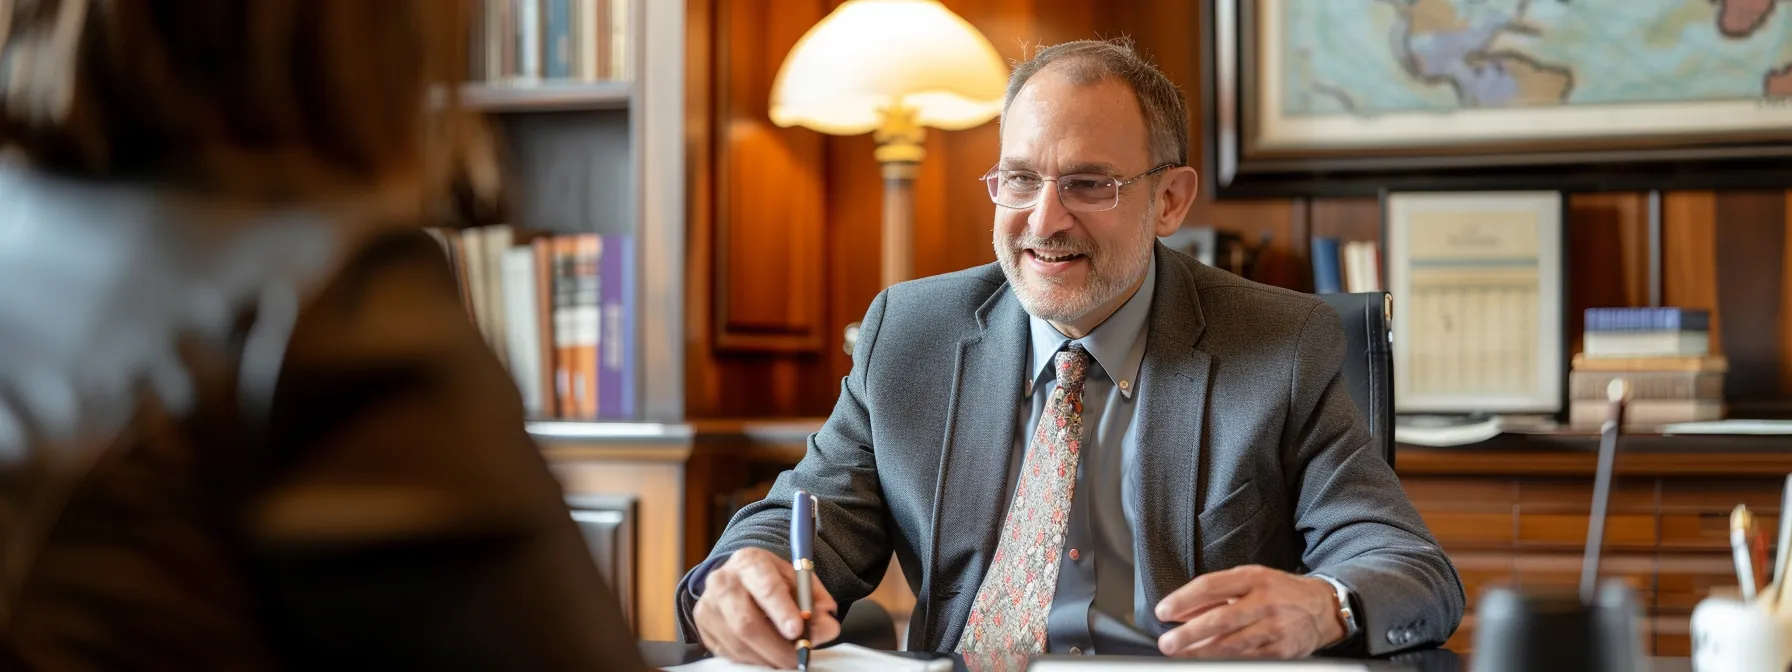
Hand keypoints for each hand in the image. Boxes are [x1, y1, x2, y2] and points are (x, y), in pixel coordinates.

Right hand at [693, 547, 841, 668]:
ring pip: (738, 643)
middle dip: (777, 646)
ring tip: (786, 658)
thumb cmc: (769, 579)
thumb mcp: (795, 578)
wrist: (737, 578)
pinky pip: (730, 653)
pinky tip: (767, 655)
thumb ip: (814, 599)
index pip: (765, 587)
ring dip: (767, 657)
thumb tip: (828, 625)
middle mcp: (723, 582)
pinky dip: (753, 660)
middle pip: (746, 622)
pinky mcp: (704, 628)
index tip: (798, 630)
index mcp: (749, 562)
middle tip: (797, 657)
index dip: (782, 611)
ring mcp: (709, 606)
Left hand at [1153, 565, 1344, 659]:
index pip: (1210, 587)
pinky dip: (1228, 663)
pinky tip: (1211, 664)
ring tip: (1181, 656)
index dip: (1183, 600)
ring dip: (1203, 653)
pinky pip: (1250, 660)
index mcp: (1252, 578)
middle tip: (1167, 643)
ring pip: (1233, 644)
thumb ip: (1215, 595)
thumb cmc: (1278, 592)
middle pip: (1220, 619)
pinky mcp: (1283, 651)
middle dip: (1190, 633)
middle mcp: (1264, 601)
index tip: (1163, 612)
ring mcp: (1275, 628)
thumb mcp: (1248, 582)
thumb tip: (1180, 612)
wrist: (1323, 607)